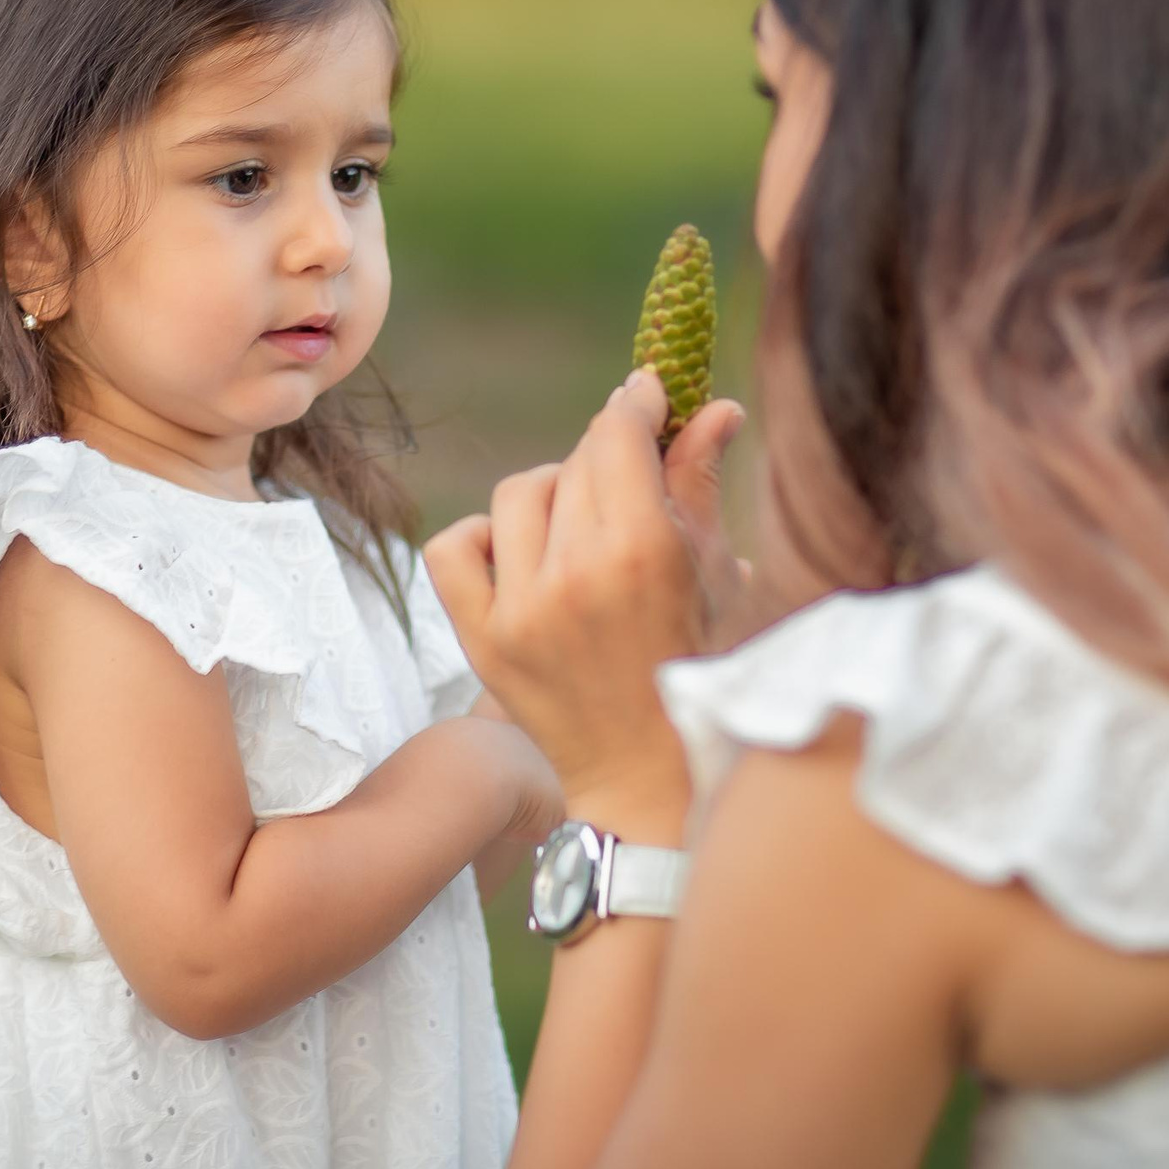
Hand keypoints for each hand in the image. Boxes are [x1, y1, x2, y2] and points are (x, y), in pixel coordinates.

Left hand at [425, 372, 746, 824]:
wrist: (650, 773)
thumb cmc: (699, 666)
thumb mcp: (713, 573)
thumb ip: (700, 481)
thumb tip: (715, 405)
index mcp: (642, 551)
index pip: (616, 434)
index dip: (633, 403)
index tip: (645, 395)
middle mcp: (574, 575)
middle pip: (573, 460)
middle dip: (605, 456)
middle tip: (628, 476)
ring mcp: (520, 610)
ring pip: (516, 492)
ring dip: (552, 493)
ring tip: (581, 524)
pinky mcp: (482, 639)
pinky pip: (453, 547)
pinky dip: (482, 538)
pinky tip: (518, 555)